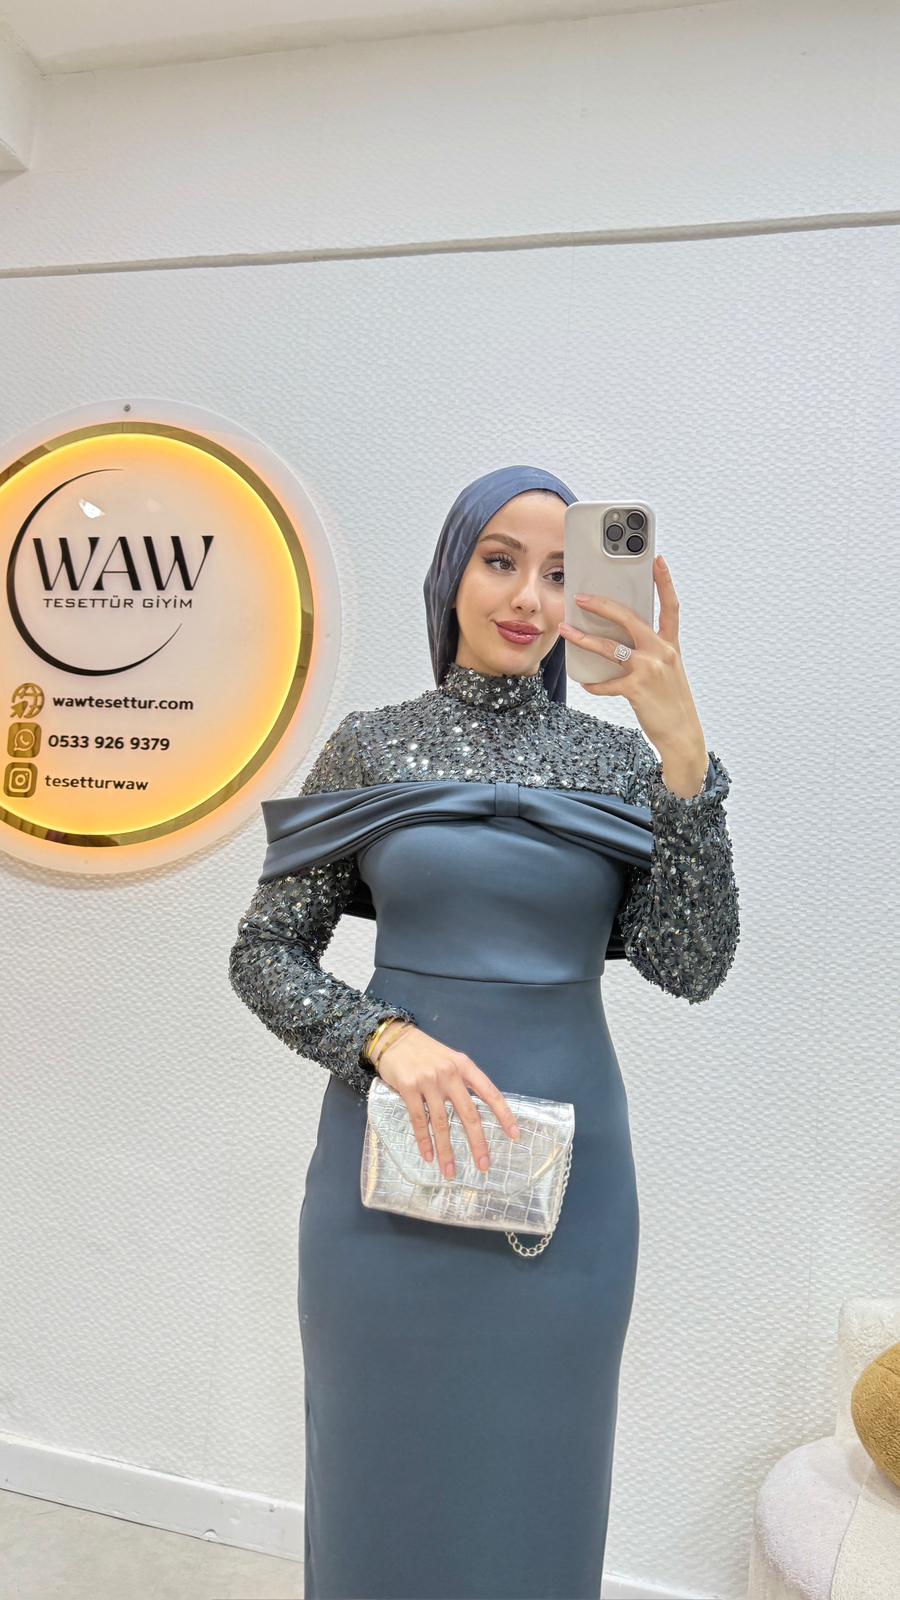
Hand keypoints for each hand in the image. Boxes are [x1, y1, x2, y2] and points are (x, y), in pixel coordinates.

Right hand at [374, 1025, 520, 1178]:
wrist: (394, 1038)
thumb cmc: (426, 1053)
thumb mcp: (451, 1060)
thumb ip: (464, 1081)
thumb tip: (478, 1111)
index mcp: (465, 1066)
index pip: (490, 1093)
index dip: (504, 1115)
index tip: (514, 1135)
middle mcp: (449, 1073)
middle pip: (468, 1114)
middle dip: (477, 1142)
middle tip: (484, 1165)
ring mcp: (428, 1081)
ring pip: (441, 1123)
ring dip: (447, 1150)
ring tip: (450, 1171)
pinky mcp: (408, 1088)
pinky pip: (418, 1120)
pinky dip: (424, 1141)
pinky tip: (428, 1156)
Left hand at [559, 552, 704, 756]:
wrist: (682, 734)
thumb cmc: (672, 702)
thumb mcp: (668, 671)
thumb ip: (650, 652)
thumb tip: (622, 640)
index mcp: (670, 645)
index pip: (670, 606)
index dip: (665, 582)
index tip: (658, 560)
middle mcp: (662, 652)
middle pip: (629, 619)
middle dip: (603, 605)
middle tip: (581, 598)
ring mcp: (649, 670)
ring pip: (610, 647)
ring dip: (584, 639)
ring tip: (567, 632)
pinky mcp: (637, 689)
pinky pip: (607, 683)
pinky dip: (595, 684)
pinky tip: (588, 683)